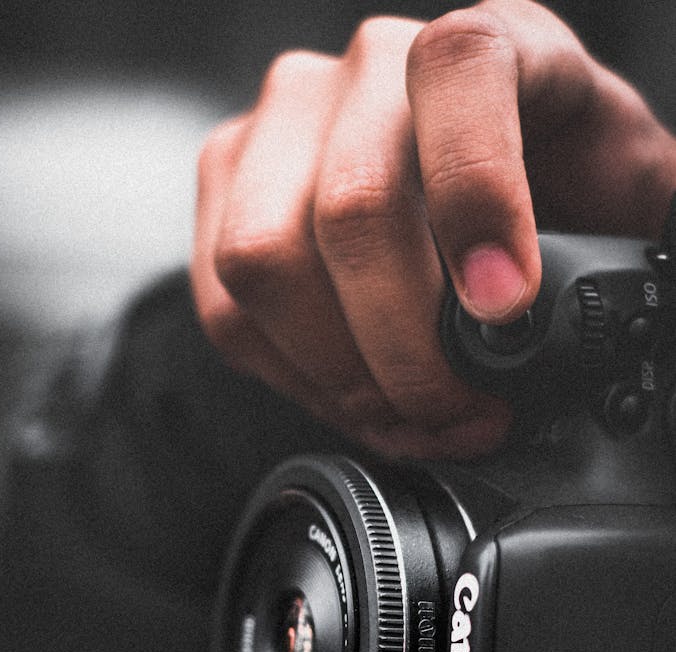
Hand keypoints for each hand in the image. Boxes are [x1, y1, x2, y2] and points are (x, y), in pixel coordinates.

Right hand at [191, 1, 675, 457]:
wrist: (494, 192)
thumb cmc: (557, 195)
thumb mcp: (610, 207)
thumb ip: (594, 259)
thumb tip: (523, 351)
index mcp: (487, 44)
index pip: (457, 75)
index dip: (476, 197)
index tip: (503, 307)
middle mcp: (371, 69)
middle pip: (350, 207)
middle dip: (404, 352)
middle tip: (455, 415)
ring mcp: (284, 122)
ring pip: (264, 261)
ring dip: (341, 376)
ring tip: (406, 420)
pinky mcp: (228, 185)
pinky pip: (227, 307)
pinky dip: (294, 379)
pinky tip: (354, 397)